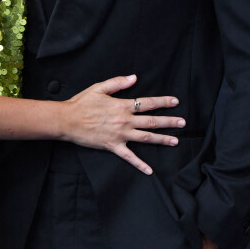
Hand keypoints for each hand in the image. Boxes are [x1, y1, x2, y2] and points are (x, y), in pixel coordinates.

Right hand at [62, 74, 184, 174]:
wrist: (67, 120)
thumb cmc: (81, 103)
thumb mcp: (99, 88)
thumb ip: (118, 82)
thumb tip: (134, 77)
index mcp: (122, 105)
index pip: (148, 103)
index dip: (163, 102)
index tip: (175, 101)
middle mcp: (125, 121)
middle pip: (152, 121)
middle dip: (169, 121)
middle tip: (182, 122)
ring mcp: (120, 135)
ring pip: (146, 137)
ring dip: (162, 139)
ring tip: (175, 141)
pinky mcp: (113, 146)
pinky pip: (129, 157)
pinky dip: (140, 165)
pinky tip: (150, 171)